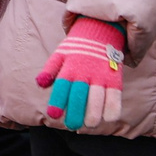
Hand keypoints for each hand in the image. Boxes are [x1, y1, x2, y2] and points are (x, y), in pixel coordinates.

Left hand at [35, 17, 124, 131]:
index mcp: (70, 66)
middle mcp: (85, 71)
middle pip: (80, 93)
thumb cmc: (77, 48)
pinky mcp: (115, 76)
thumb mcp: (61, 54)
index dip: (57, 100)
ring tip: (88, 124)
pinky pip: (116, 94)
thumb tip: (40, 83)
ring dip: (94, 112)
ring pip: (98, 96)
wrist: (101, 31)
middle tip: (71, 124)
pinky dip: (113, 107)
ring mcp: (101, 74)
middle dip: (75, 110)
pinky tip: (108, 118)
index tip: (53, 114)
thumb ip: (50, 69)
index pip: (62, 84)